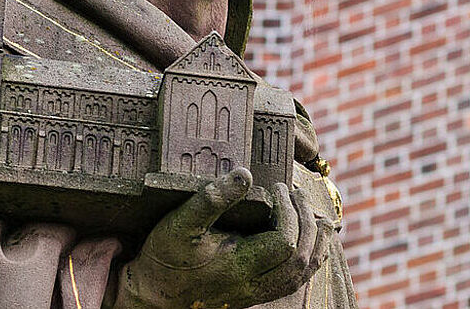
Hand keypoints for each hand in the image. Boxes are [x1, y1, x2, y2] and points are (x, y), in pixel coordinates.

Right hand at [117, 168, 334, 308]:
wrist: (152, 296)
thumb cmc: (164, 258)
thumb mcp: (180, 223)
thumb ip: (212, 199)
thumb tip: (244, 174)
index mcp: (239, 265)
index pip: (285, 242)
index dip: (289, 212)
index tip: (277, 188)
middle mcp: (252, 284)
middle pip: (300, 260)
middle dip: (306, 223)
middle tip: (295, 194)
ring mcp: (255, 292)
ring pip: (301, 276)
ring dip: (315, 244)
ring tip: (316, 216)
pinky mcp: (254, 294)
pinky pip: (292, 282)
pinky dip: (308, 260)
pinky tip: (308, 240)